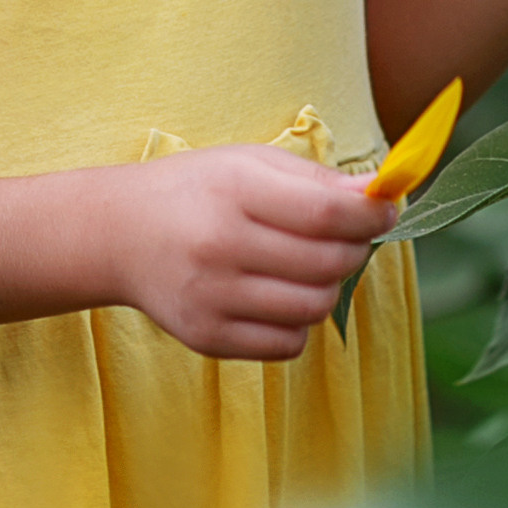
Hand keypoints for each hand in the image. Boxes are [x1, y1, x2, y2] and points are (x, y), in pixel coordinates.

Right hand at [108, 146, 397, 360]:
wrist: (120, 235)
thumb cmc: (198, 191)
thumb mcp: (250, 164)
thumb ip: (318, 181)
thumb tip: (383, 194)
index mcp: (235, 192)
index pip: (326, 214)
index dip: (370, 216)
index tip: (387, 210)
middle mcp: (221, 246)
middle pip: (327, 264)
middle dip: (353, 248)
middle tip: (345, 236)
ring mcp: (213, 298)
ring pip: (314, 308)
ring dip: (327, 287)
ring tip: (308, 266)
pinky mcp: (207, 338)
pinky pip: (287, 344)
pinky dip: (298, 322)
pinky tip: (279, 295)